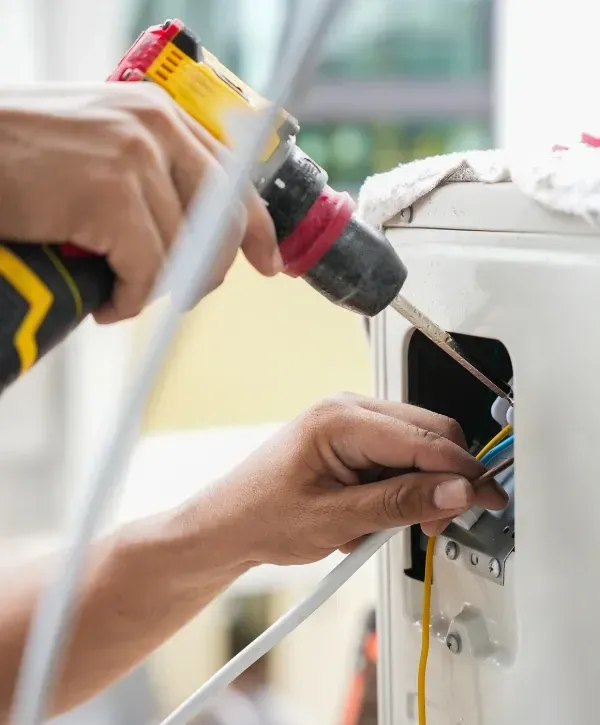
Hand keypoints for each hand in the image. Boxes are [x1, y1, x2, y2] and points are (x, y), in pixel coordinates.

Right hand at [0, 83, 279, 322]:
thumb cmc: (19, 154)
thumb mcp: (97, 145)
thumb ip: (148, 173)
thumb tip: (190, 230)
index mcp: (158, 115)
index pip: (233, 177)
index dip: (255, 228)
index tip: (268, 262)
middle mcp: (155, 129)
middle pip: (220, 222)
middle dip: (207, 272)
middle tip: (180, 295)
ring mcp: (134, 160)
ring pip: (181, 254)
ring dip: (155, 290)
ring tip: (121, 293)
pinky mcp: (110, 196)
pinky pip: (146, 272)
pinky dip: (130, 301)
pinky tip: (107, 304)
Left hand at [201, 394, 508, 564]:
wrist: (229, 524)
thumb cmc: (262, 514)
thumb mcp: (336, 519)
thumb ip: (401, 503)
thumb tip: (455, 491)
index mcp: (340, 419)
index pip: (424, 438)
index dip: (463, 471)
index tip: (487, 498)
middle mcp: (348, 410)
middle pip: (429, 434)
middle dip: (444, 479)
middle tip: (437, 522)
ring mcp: (351, 422)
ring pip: (418, 446)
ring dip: (419, 487)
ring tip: (386, 525)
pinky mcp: (352, 440)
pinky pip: (398, 456)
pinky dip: (400, 487)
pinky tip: (374, 513)